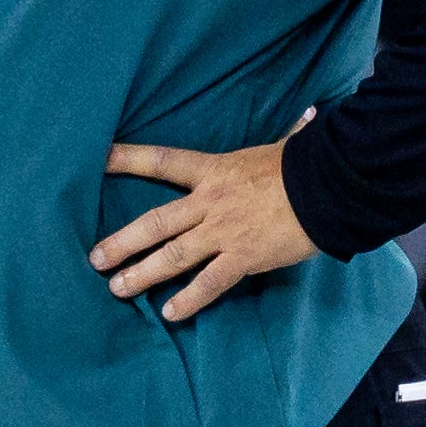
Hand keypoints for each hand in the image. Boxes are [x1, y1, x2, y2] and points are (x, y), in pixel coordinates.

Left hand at [92, 114, 319, 322]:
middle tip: (95, 258)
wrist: (330, 189)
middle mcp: (209, 202)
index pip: (161, 161)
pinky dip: (188, 300)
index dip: (128, 159)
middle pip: (155, 222)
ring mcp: (224, 232)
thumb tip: (311, 113)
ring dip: (143, 273)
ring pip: (173, 255)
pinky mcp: (243, 258)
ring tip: (117, 288)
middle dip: (122, 241)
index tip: (98, 159)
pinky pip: (209, 283)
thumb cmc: (307, 165)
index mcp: (213, 170)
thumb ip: (289, 133)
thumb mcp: (287, 145)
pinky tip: (169, 313)